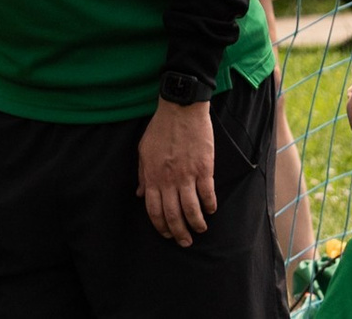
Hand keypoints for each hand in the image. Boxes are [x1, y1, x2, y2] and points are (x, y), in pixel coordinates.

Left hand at [134, 99, 217, 245]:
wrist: (180, 109)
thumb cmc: (160, 128)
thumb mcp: (143, 150)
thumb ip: (143, 175)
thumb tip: (140, 195)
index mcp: (152, 176)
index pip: (154, 210)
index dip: (161, 227)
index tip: (167, 234)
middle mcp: (168, 180)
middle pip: (173, 215)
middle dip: (179, 233)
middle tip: (185, 242)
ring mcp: (187, 175)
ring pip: (191, 210)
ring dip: (196, 224)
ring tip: (200, 229)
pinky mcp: (204, 169)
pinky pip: (207, 194)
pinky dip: (209, 206)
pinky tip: (210, 210)